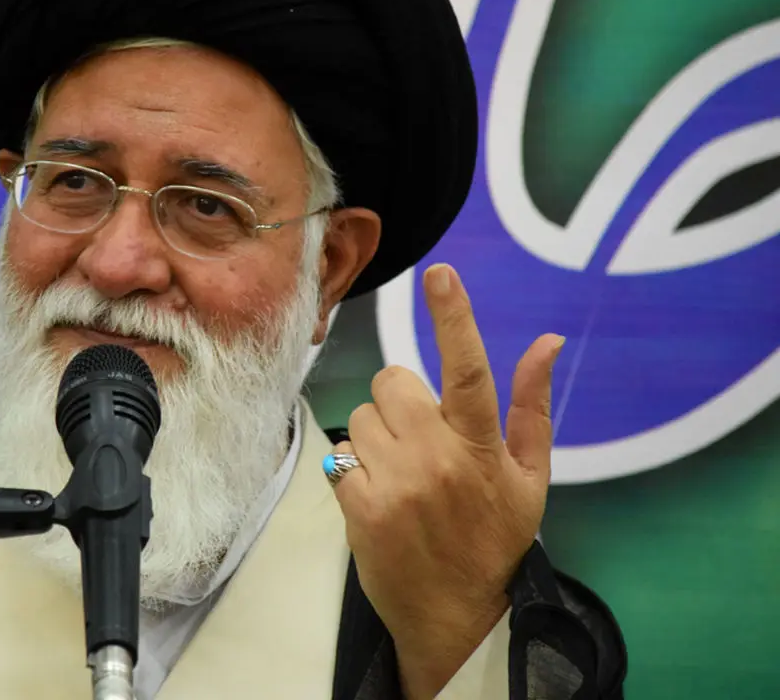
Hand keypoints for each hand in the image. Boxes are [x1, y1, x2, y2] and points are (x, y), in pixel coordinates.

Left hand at [330, 263, 563, 699]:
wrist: (453, 614)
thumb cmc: (494, 539)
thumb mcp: (530, 478)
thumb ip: (533, 407)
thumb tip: (548, 340)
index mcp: (482, 448)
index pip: (469, 370)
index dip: (455, 317)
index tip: (441, 275)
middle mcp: (437, 459)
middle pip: (394, 381)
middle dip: (402, 400)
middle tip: (419, 438)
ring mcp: (394, 483)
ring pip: (362, 417)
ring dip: (376, 436)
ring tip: (401, 474)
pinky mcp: (359, 505)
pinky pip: (341, 454)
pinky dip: (355, 468)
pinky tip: (379, 495)